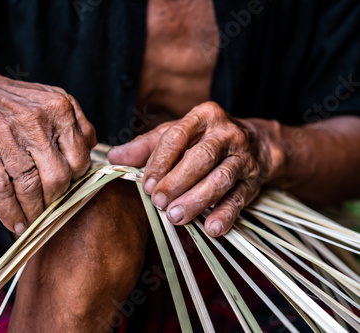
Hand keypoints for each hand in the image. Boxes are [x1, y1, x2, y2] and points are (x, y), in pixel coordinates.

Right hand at [0, 59, 96, 234]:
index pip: (79, 159)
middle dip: (56, 201)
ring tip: (36, 223)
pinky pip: (1, 191)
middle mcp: (35, 122)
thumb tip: (91, 153)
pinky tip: (16, 223)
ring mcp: (7, 138)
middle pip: (57, 177)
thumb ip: (77, 125)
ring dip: (34, 213)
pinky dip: (10, 213)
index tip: (70, 191)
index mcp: (59, 109)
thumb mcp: (53, 100)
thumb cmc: (15, 102)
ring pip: (30, 188)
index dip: (76, 181)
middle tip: (53, 210)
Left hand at [108, 102, 284, 236]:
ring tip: (176, 218)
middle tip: (158, 203)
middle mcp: (226, 134)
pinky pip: (240, 199)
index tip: (147, 184)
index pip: (177, 136)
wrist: (254, 145)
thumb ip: (145, 146)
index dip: (160, 161)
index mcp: (202, 117)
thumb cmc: (203, 140)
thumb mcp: (175, 135)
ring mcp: (242, 157)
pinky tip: (211, 228)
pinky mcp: (252, 181)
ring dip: (197, 200)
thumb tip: (114, 157)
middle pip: (200, 157)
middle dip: (177, 181)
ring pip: (220, 178)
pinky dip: (226, 214)